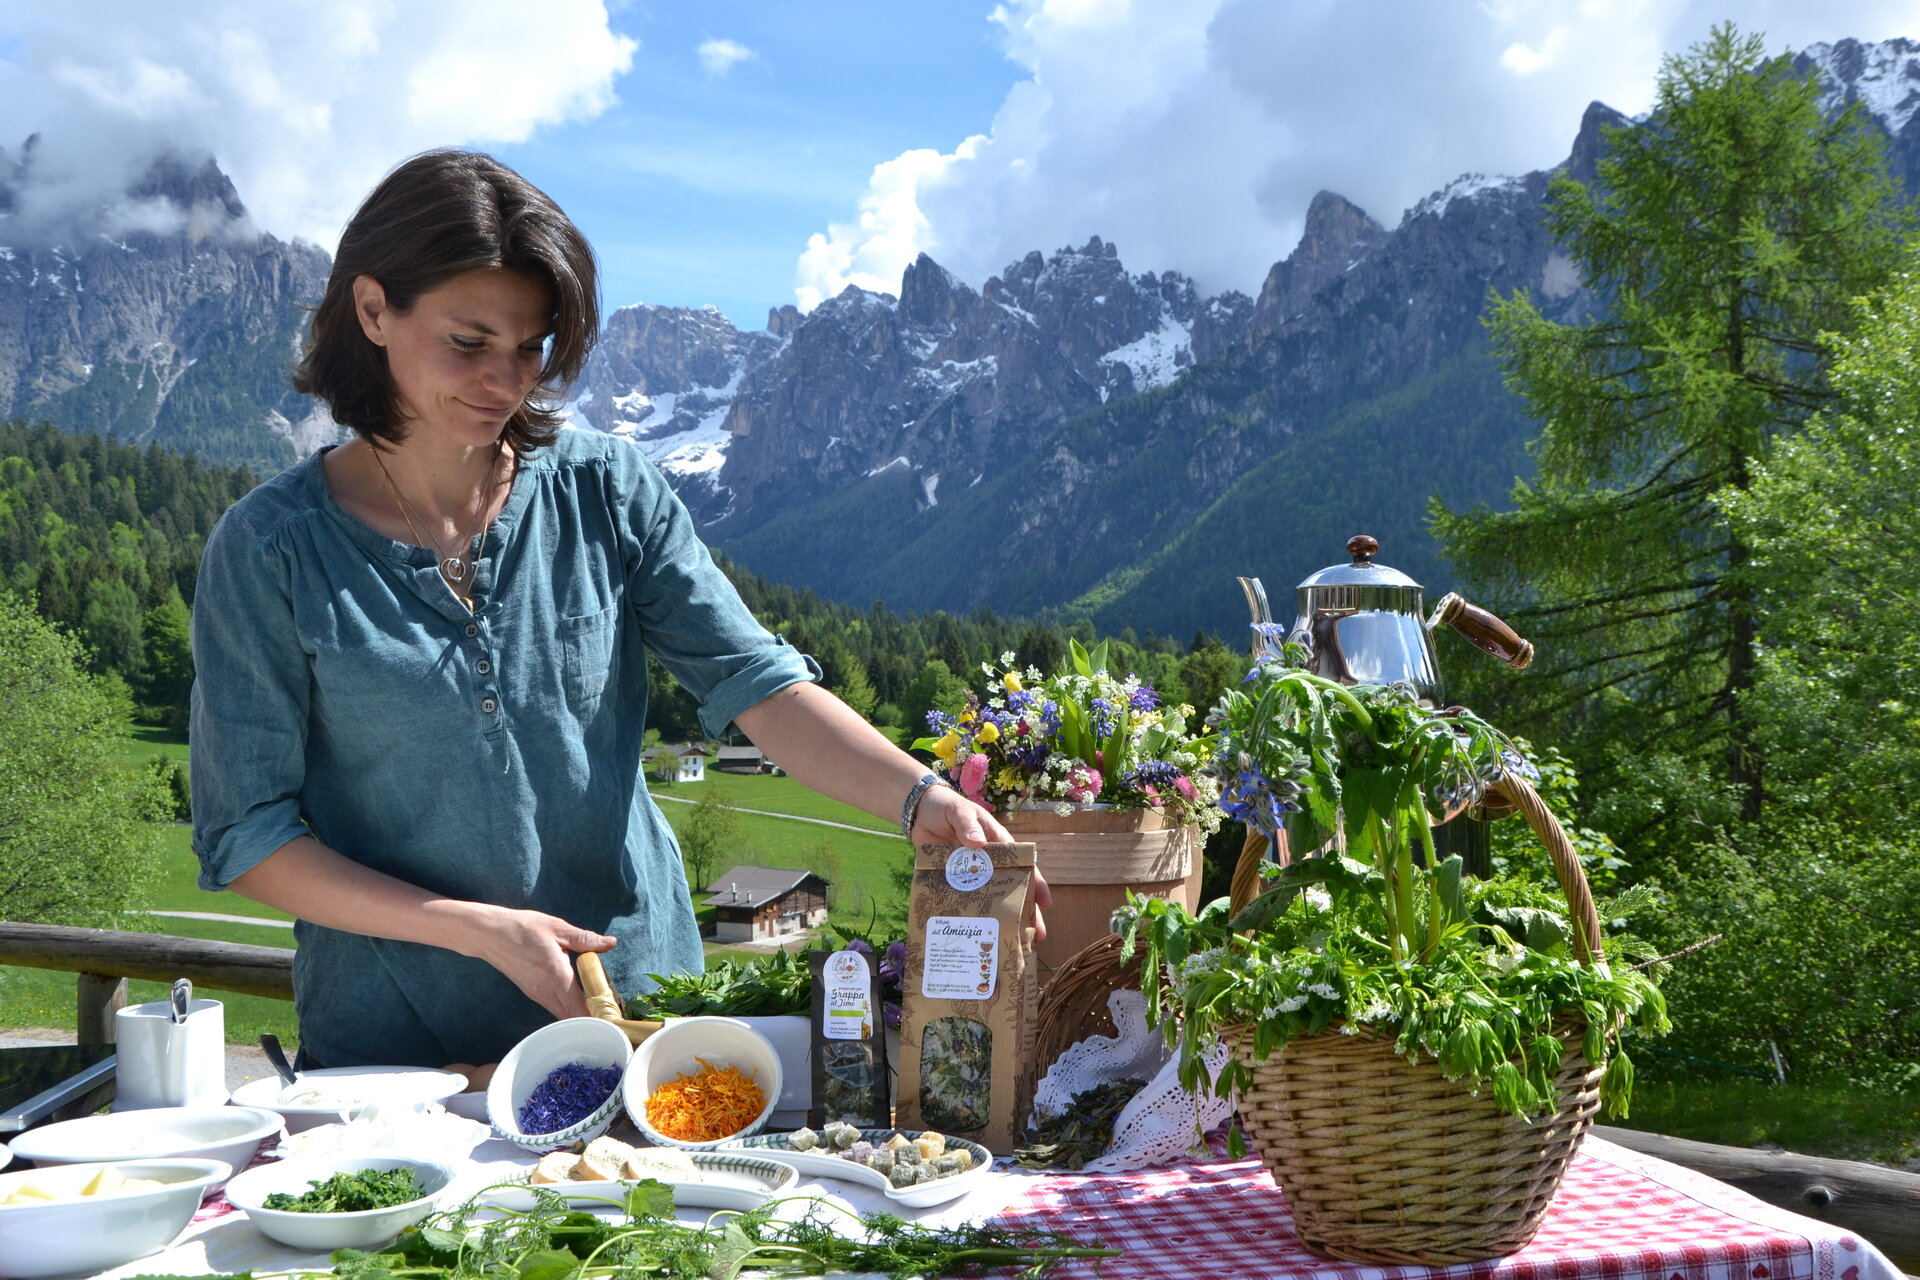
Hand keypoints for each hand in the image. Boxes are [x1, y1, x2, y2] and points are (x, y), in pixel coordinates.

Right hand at [461, 907, 615, 1019]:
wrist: (489, 934)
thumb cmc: (523, 928)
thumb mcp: (557, 928)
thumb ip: (585, 939)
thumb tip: (610, 943)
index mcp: (557, 976)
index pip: (580, 1009)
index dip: (597, 1018)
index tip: (614, 1020)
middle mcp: (546, 992)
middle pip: (573, 1017)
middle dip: (593, 1019)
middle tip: (613, 1014)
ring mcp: (537, 995)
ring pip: (563, 1014)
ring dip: (581, 1014)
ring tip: (601, 1006)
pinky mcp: (532, 993)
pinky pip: (555, 1007)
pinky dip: (569, 1007)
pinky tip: (580, 997)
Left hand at [910, 786, 1053, 941]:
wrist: (918, 813)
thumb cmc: (946, 807)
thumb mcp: (958, 811)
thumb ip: (966, 824)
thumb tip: (978, 843)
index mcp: (997, 844)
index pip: (1022, 865)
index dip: (1035, 883)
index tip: (1045, 902)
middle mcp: (989, 863)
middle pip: (1011, 888)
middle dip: (1025, 911)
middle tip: (1037, 935)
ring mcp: (972, 875)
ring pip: (990, 899)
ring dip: (1001, 918)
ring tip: (1012, 941)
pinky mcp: (953, 882)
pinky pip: (965, 900)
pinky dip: (972, 916)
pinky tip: (976, 933)